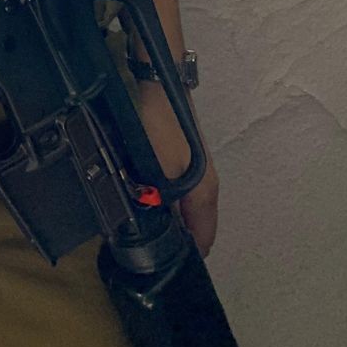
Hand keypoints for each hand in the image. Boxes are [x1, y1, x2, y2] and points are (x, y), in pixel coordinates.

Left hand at [136, 81, 218, 257]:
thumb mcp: (162, 171)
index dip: (186, 256)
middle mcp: (206, 186)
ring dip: (167, 218)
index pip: (204, 241)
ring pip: (184, 208)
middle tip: (144, 245)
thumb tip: (163, 234)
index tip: (163, 264)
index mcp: (206, 194)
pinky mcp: (181, 157)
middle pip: (195, 225)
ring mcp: (195, 170)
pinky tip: (143, 197)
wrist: (160, 83)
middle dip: (175, 238)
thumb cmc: (162, 129)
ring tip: (140, 224)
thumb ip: (165, 205)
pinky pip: (175, 191)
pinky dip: (163, 200)